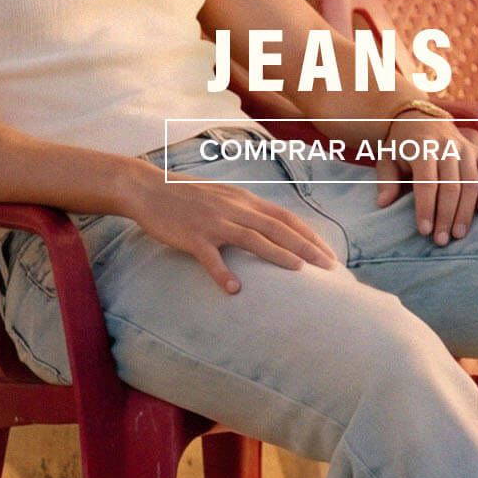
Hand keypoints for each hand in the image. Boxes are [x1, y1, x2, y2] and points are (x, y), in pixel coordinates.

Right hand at [120, 175, 339, 293]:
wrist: (149, 188)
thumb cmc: (186, 196)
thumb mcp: (223, 197)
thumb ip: (247, 211)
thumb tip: (271, 229)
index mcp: (244, 200)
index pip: (285, 217)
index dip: (310, 235)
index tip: (329, 254)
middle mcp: (234, 209)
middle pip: (277, 228)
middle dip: (306, 247)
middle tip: (328, 267)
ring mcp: (214, 222)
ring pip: (252, 238)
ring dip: (277, 254)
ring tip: (299, 272)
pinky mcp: (192, 236)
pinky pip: (210, 256)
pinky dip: (222, 272)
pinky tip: (234, 289)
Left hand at [374, 111, 477, 244]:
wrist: (419, 119)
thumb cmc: (401, 148)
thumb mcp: (386, 159)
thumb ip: (386, 181)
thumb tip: (383, 204)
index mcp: (422, 147)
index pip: (426, 181)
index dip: (426, 207)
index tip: (424, 231)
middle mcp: (447, 146)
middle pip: (451, 185)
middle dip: (446, 216)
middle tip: (441, 240)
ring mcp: (466, 148)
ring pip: (472, 182)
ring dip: (466, 211)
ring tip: (458, 234)